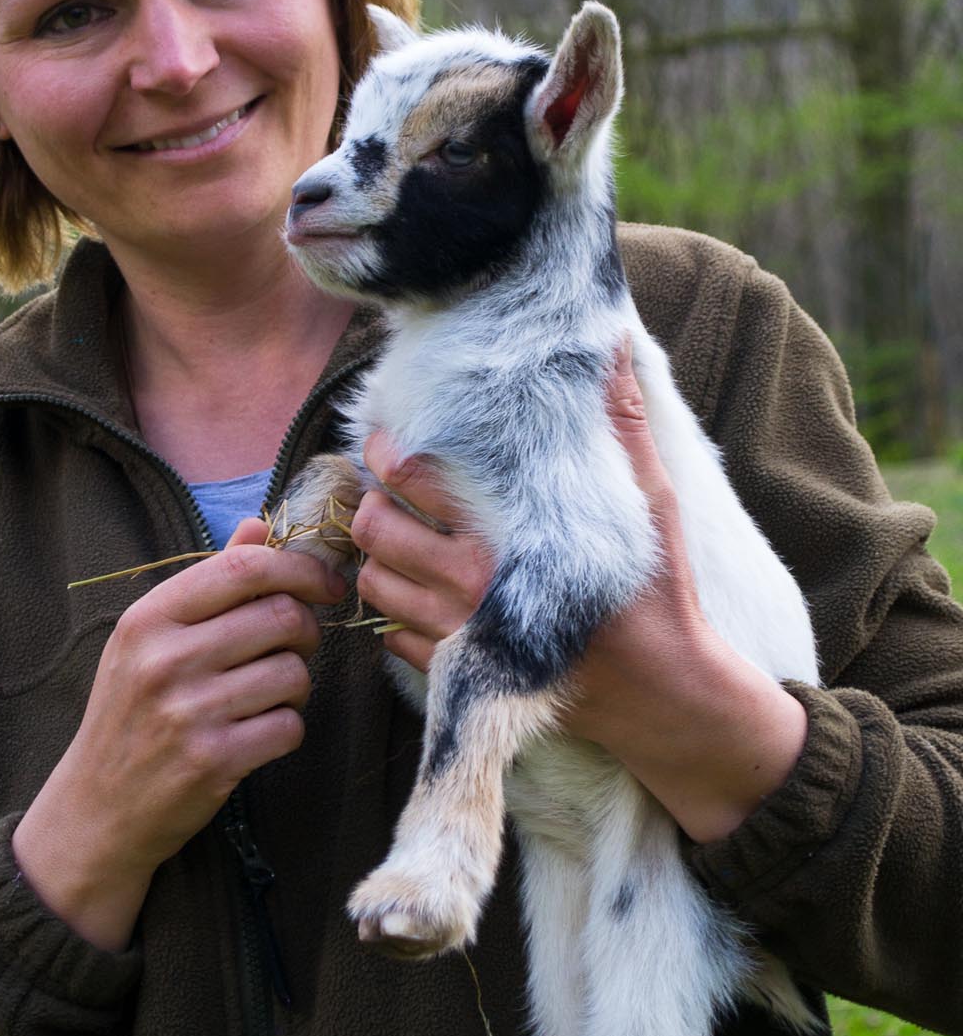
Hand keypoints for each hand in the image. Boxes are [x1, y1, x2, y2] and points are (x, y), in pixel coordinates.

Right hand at [13, 520, 345, 949]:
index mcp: (148, 619)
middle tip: (292, 649)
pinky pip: (289, 727)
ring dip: (297, 685)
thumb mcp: (149, 643)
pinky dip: (286, 730)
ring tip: (268, 697)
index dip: (300, 569)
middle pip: (281, 616)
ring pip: (293, 674)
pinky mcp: (212, 762)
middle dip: (305, 632)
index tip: (325, 584)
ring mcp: (187, 713)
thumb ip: (209, 584)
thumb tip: (259, 526)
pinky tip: (258, 735)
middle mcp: (163, 661)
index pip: (243, 568)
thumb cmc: (131, 716)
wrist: (96, 809)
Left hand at [352, 344, 807, 842]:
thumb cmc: (655, 591)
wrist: (663, 692)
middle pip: (375, 529)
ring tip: (400, 544)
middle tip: (389, 497)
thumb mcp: (648, 499)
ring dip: (378, 559)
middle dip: (373, 506)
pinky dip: (394, 614)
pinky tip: (420, 597)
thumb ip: (620, 423)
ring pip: (374, 583)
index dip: (386, 452)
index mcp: (506, 532)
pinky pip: (391, 639)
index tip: (388, 442)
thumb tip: (616, 344)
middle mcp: (470, 584)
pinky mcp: (457, 675)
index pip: (411, 476)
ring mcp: (458, 633)